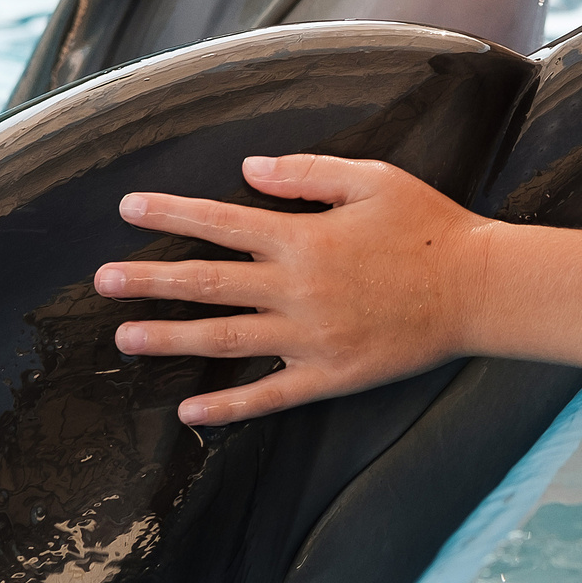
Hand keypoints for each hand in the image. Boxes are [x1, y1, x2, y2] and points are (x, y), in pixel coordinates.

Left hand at [94, 154, 492, 424]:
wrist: (477, 289)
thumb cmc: (428, 225)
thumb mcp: (372, 179)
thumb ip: (306, 174)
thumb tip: (247, 171)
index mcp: (304, 237)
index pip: (221, 222)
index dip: (170, 214)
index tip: (128, 209)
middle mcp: (297, 288)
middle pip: (208, 283)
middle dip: (150, 280)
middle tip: (103, 280)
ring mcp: (310, 338)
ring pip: (225, 339)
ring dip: (171, 338)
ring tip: (125, 337)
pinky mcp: (329, 375)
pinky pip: (268, 397)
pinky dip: (226, 407)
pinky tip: (189, 411)